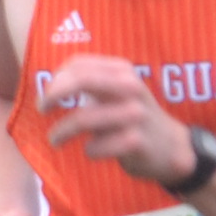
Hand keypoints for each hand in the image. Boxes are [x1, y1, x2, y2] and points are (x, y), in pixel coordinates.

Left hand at [28, 54, 198, 189]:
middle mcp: (130, 88)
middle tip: (42, 109)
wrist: (174, 148)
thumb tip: (48, 86)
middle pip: (81, 80)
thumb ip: (90, 83)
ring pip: (83, 119)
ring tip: (55, 140)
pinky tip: (92, 151)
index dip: (55, 79)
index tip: (46, 96)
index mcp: (122, 71)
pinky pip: (96, 146)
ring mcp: (135, 114)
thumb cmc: (133, 118)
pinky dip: (88, 151)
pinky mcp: (136, 141)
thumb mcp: (117, 92)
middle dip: (53, 94)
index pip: (78, 64)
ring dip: (61, 132)